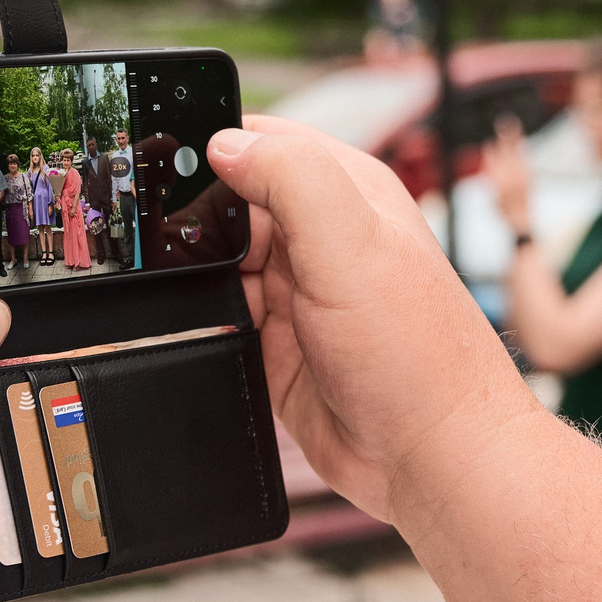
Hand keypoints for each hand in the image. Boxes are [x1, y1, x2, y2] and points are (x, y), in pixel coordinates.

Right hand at [206, 118, 545, 523]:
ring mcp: (296, 294)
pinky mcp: (277, 346)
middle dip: (196, 224)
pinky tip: (216, 332)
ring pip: (216, 265)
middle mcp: (320, 239)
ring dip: (200, 280)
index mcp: (346, 191)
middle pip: (226, 205)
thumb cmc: (418, 354)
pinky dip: (206, 324)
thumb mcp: (353, 243)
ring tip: (218, 299)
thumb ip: (292, 179)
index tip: (169, 166)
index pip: (262, 142)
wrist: (433, 458)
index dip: (214, 149)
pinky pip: (219, 320)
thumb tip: (227, 143)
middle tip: (184, 250)